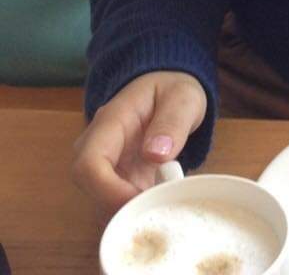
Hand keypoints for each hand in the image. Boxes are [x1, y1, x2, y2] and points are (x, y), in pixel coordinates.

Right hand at [72, 71, 206, 216]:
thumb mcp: (183, 98)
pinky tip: (161, 205)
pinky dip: (136, 211)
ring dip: (131, 212)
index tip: (142, 199)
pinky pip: (116, 204)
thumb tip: (156, 154)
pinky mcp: (115, 181)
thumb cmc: (173, 92)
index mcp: (110, 122)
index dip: (108, 191)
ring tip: (164, 204)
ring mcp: (104, 166)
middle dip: (122, 206)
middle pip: (91, 189)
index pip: (89, 164)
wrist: (167, 92)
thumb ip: (172, 122)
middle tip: (160, 207)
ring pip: (101, 203)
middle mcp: (97, 147)